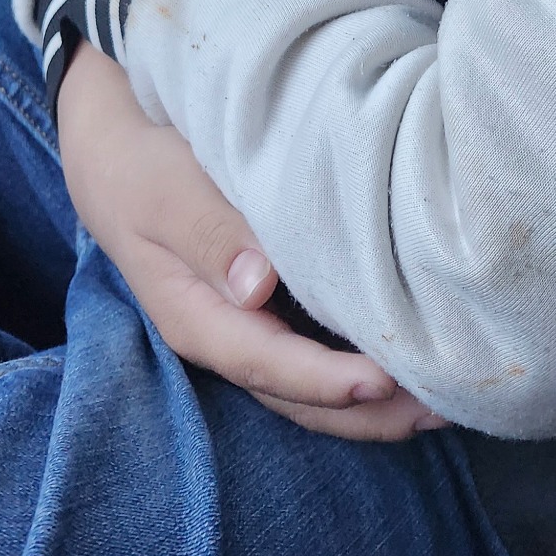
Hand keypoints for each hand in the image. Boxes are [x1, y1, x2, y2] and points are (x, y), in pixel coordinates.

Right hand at [57, 41, 444, 440]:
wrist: (112, 144)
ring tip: (441, 399)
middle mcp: (226, 332)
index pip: (269, 363)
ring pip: (311, 383)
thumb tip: (258, 288)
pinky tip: (405, 356)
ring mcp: (246, 321)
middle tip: (443, 407)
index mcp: (198, 317)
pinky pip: (313, 349)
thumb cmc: (141, 162)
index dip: (327, 379)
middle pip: (299, 395)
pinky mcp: (265, 301)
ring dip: (373, 399)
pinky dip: (358, 364)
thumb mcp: (164, 191)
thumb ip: (209, 235)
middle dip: (369, 412)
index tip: (383, 380)